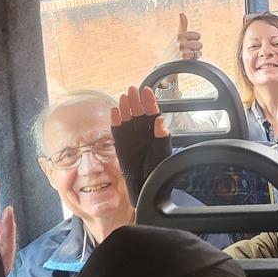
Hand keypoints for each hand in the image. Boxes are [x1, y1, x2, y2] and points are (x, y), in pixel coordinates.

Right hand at [111, 86, 171, 204]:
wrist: (144, 186)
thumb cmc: (156, 171)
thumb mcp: (162, 153)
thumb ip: (162, 137)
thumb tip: (161, 120)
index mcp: (155, 133)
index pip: (153, 113)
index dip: (150, 102)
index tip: (147, 91)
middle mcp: (143, 133)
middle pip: (139, 113)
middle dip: (136, 101)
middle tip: (132, 90)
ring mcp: (131, 138)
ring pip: (127, 119)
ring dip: (125, 108)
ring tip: (124, 97)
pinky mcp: (121, 145)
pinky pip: (117, 131)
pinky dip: (115, 121)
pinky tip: (115, 111)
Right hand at [176, 12, 202, 60]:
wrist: (166, 67)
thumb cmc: (173, 50)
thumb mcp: (177, 37)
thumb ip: (182, 26)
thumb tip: (182, 13)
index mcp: (179, 36)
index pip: (197, 35)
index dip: (195, 40)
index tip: (188, 43)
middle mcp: (179, 43)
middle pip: (199, 44)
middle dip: (195, 48)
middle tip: (187, 51)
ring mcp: (182, 52)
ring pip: (198, 51)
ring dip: (195, 55)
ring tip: (186, 56)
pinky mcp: (184, 60)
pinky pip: (196, 57)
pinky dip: (193, 60)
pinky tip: (186, 61)